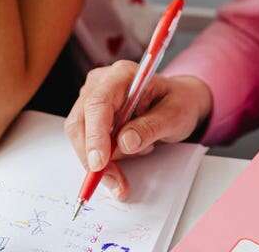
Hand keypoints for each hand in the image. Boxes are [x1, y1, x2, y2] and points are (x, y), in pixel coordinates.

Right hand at [64, 62, 212, 200]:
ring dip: (98, 164)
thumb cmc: (178, 102)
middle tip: (115, 183)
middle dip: (94, 157)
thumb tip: (125, 142)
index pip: (98, 103)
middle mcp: (101, 83)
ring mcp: (92, 99)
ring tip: (123, 177)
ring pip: (80, 136)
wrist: (178, 102)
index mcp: (122, 74)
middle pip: (81, 122)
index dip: (95, 135)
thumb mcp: (175, 115)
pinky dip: (100, 162)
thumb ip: (151, 127)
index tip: (100, 163)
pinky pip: (86, 143)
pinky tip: (118, 170)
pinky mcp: (91, 117)